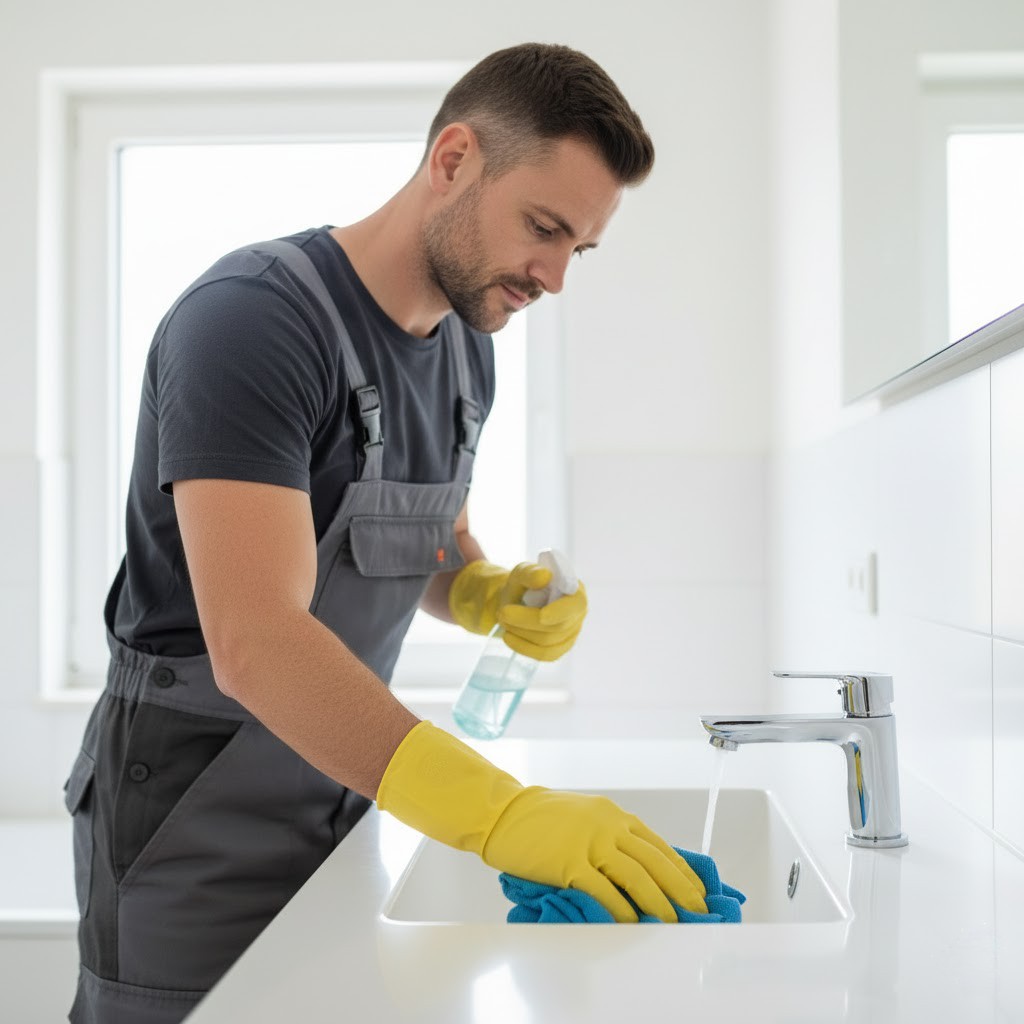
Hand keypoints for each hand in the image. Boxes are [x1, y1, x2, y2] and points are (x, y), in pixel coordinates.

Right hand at [376, 721, 707, 922]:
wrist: (504, 811)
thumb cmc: (542, 817)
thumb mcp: (587, 818)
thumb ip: (613, 838)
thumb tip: (641, 871)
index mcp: (616, 815)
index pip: (660, 846)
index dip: (682, 872)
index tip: (698, 892)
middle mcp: (609, 826)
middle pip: (656, 862)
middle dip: (680, 891)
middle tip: (697, 913)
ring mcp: (589, 842)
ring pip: (636, 876)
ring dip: (658, 903)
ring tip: (670, 924)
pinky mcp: (569, 861)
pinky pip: (602, 890)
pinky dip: (620, 910)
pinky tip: (631, 924)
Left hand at [448, 560, 587, 660]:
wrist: (517, 600)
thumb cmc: (524, 584)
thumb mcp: (521, 573)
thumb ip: (531, 572)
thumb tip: (544, 576)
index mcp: (575, 591)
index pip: (576, 604)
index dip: (561, 612)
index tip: (542, 616)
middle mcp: (578, 614)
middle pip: (558, 626)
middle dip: (527, 621)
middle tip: (502, 612)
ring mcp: (571, 634)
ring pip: (547, 642)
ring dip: (521, 632)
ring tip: (503, 619)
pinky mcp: (559, 648)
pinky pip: (544, 654)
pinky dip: (523, 647)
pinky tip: (508, 637)